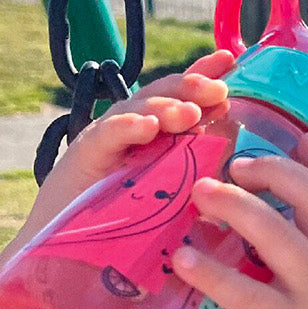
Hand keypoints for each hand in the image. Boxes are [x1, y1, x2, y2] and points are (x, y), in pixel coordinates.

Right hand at [25, 49, 234, 238]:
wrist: (73, 249)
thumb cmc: (129, 222)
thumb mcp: (175, 192)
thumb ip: (201, 166)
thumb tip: (234, 140)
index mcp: (158, 132)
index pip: (183, 96)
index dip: (204, 75)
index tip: (231, 60)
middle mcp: (134, 127)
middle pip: (163, 94)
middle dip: (191, 86)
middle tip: (218, 89)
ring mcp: (109, 137)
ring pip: (138, 109)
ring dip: (166, 107)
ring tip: (189, 113)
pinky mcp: (85, 155)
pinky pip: (108, 135)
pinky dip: (128, 128)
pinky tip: (147, 128)